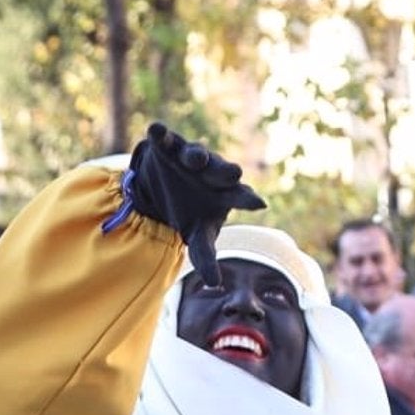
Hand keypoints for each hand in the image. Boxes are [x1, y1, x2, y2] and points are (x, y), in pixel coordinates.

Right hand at [125, 122, 265, 283]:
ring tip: (196, 159)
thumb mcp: (197, 234)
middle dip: (227, 172)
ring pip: (197, 154)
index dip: (248, 199)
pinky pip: (167, 138)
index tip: (259, 202)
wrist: (162, 188)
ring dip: (197, 156)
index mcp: (227, 194)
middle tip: (233, 174)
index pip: (241, 197)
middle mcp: (213, 173)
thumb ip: (205, 256)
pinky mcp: (169, 146)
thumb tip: (214, 284)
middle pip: (223, 172)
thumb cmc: (190, 212)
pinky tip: (155, 130)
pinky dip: (161, 134)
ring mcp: (191, 158)